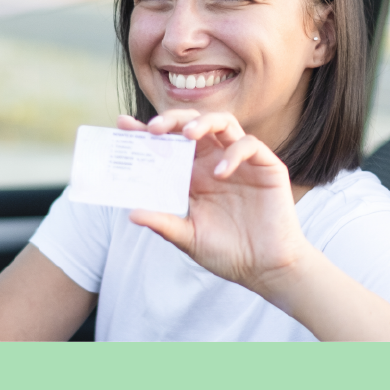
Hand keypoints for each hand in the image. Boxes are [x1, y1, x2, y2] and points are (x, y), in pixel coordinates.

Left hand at [117, 111, 309, 295]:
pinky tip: (221, 173)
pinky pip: (249, 145)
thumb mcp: (188, 238)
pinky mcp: (266, 167)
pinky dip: (234, 153)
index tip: (123, 125)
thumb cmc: (227, 253)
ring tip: (188, 135)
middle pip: (192, 124)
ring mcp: (240, 162)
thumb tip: (131, 213)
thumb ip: (164, 223)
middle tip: (154, 129)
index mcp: (193, 175)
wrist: (266, 269)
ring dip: (203, 122)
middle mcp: (214, 162)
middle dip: (172, 120)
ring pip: (223, 122)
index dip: (145, 131)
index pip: (168, 144)